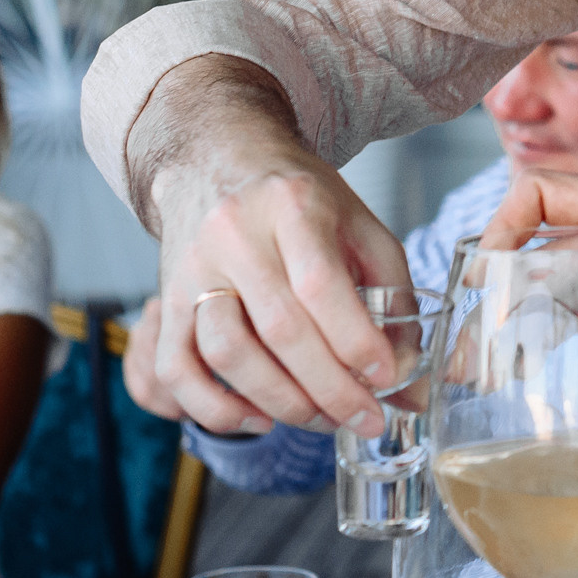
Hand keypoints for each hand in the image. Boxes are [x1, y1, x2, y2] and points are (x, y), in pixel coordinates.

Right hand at [131, 57, 411, 438]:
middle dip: (330, 389)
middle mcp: (235, 235)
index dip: (356, 341)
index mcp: (293, 206)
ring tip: (321, 419)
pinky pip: (176, 369)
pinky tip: (259, 419)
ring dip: (279, 402)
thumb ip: (395, 295)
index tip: (388, 378)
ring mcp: (192, 268)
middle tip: (365, 418)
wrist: (218, 158)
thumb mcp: (359, 224)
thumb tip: (411, 377)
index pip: (321, 285)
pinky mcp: (166, 300)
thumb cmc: (299, 199)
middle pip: (280, 329)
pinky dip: (215, 407)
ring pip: (227, 353)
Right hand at [486, 169, 577, 378]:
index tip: (485, 279)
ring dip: (509, 323)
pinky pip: (570, 320)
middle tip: (464, 344)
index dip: (504, 226)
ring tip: (474, 371)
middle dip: (493, 289)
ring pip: (545, 289)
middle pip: (532, 247)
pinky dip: (540, 342)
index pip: (541, 192)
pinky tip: (517, 375)